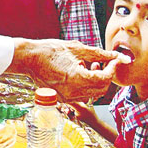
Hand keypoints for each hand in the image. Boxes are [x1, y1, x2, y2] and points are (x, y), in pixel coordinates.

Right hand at [5, 39, 130, 101]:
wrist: (29, 59)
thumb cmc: (50, 51)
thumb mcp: (77, 48)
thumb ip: (100, 54)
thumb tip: (118, 56)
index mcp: (77, 78)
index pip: (105, 79)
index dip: (112, 68)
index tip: (114, 60)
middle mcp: (72, 92)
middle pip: (101, 89)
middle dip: (106, 76)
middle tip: (102, 63)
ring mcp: (67, 98)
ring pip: (93, 94)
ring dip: (97, 81)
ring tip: (89, 66)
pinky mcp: (63, 99)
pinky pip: (82, 96)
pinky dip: (87, 86)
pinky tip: (80, 73)